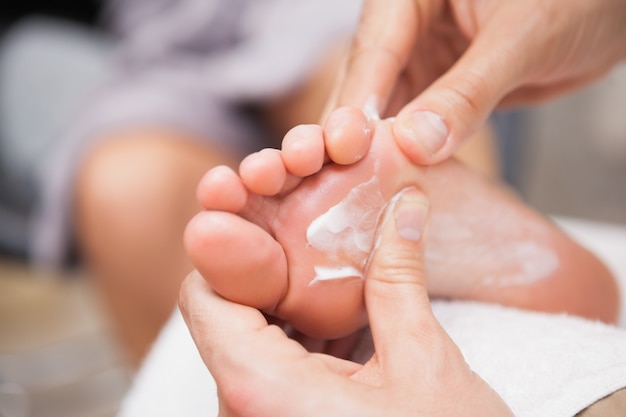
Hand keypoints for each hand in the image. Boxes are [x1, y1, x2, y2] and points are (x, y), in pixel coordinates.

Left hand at [179, 189, 512, 416]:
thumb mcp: (424, 363)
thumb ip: (399, 278)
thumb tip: (403, 209)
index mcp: (260, 390)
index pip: (203, 298)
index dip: (235, 252)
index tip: (282, 229)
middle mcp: (243, 412)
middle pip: (229, 318)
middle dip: (278, 278)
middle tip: (327, 246)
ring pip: (253, 346)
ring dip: (295, 311)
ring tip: (344, 284)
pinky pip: (272, 374)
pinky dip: (303, 345)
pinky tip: (348, 330)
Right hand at [335, 0, 625, 163]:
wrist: (613, 13)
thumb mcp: (524, 37)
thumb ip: (469, 91)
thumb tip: (418, 143)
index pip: (375, 49)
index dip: (355, 102)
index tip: (344, 148)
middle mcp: (409, 26)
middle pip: (366, 84)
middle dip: (351, 133)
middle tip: (336, 180)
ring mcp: (422, 60)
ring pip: (384, 111)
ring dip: (373, 151)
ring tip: (354, 191)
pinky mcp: (439, 91)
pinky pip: (414, 127)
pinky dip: (405, 156)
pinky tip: (394, 182)